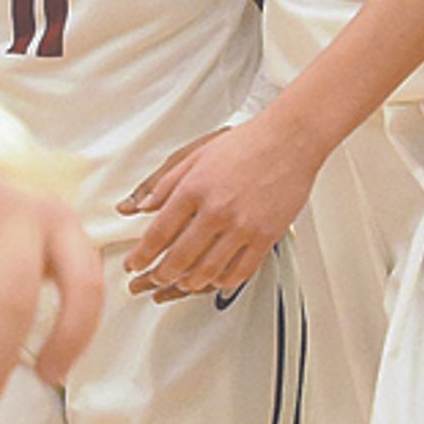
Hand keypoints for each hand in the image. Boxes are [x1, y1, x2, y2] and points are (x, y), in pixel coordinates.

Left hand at [119, 112, 323, 301]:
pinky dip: (223, 281)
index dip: (141, 255)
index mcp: (194, 189)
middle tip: (153, 279)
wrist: (289, 140)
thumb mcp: (195, 156)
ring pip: (208, 271)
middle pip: (179, 258)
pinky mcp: (265, 236)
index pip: (158, 234)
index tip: (134, 264)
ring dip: (189, 283)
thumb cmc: (246, 144)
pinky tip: (215, 279)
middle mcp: (216, 211)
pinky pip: (240, 271)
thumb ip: (166, 185)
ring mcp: (242, 226)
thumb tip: (142, 207)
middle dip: (160, 275)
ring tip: (181, 283)